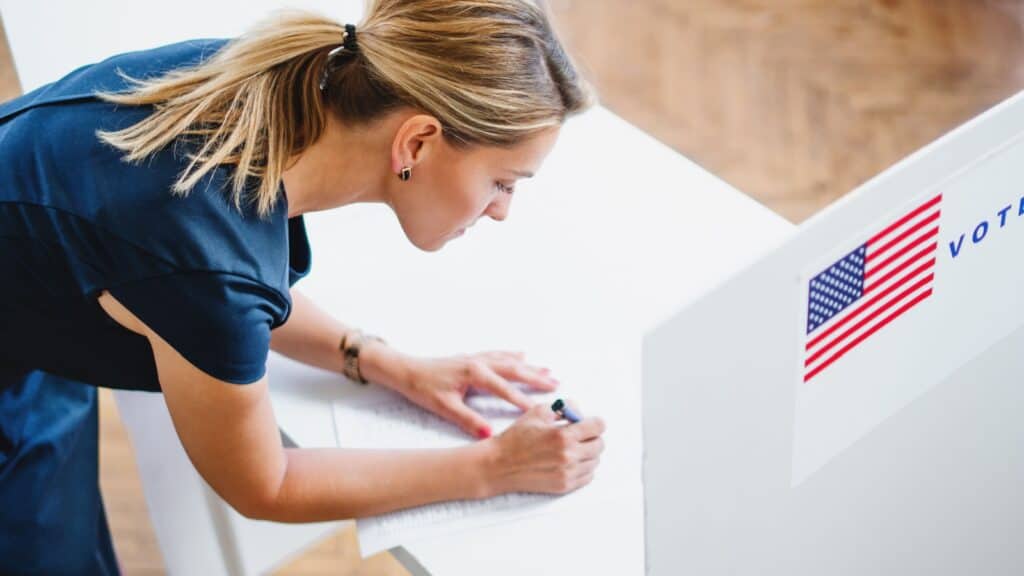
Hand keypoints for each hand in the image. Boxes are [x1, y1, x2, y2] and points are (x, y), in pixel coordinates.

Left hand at [399, 351, 559, 438]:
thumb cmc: (423, 388)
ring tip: (548, 372)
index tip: (540, 410)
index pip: (504, 389)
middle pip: (514, 370)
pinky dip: (513, 356)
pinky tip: (523, 355)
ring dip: (529, 367)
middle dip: (535, 378)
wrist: (406, 370)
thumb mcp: (445, 408)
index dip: (523, 400)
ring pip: (509, 361)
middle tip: (556, 385)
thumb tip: (489, 435)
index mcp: (474, 374)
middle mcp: (479, 363)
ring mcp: (476, 358)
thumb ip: (468, 421)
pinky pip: (499, 355)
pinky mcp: (472, 358)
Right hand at [481, 402, 605, 494]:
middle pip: (599, 444)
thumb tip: (578, 410)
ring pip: (595, 461)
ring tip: (572, 448)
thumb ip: (563, 407)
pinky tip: (570, 461)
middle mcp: (569, 456)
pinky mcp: (564, 486)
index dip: (594, 422)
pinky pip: (588, 476)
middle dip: (592, 437)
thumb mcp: (538, 412)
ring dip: (588, 453)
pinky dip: (584, 468)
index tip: (589, 422)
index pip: (598, 426)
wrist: (499, 465)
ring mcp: (568, 473)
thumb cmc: (516, 437)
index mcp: (564, 435)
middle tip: (580, 435)